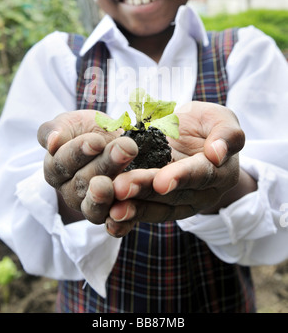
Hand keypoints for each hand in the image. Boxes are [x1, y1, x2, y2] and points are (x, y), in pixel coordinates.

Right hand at [37, 110, 137, 223]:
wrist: (116, 139)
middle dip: (106, 165)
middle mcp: (71, 193)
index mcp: (56, 170)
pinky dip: (122, 222)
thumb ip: (56, 130)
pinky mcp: (114, 216)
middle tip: (126, 148)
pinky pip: (116, 225)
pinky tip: (129, 212)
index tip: (97, 141)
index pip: (63, 163)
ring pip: (97, 206)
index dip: (79, 152)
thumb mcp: (70, 122)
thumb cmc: (88, 129)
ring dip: (111, 193)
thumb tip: (52, 141)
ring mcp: (92, 207)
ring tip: (125, 183)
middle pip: (83, 183)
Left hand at [105, 102, 253, 236]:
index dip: (181, 177)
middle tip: (121, 187)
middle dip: (146, 190)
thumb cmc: (206, 124)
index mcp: (220, 173)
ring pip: (156, 207)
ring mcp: (178, 202)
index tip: (161, 181)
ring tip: (111, 205)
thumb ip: (226, 133)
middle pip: (173, 194)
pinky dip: (127, 215)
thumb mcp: (220, 119)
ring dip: (133, 207)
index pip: (200, 175)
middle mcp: (200, 193)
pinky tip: (108, 215)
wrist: (187, 134)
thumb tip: (218, 154)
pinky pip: (144, 212)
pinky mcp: (158, 205)